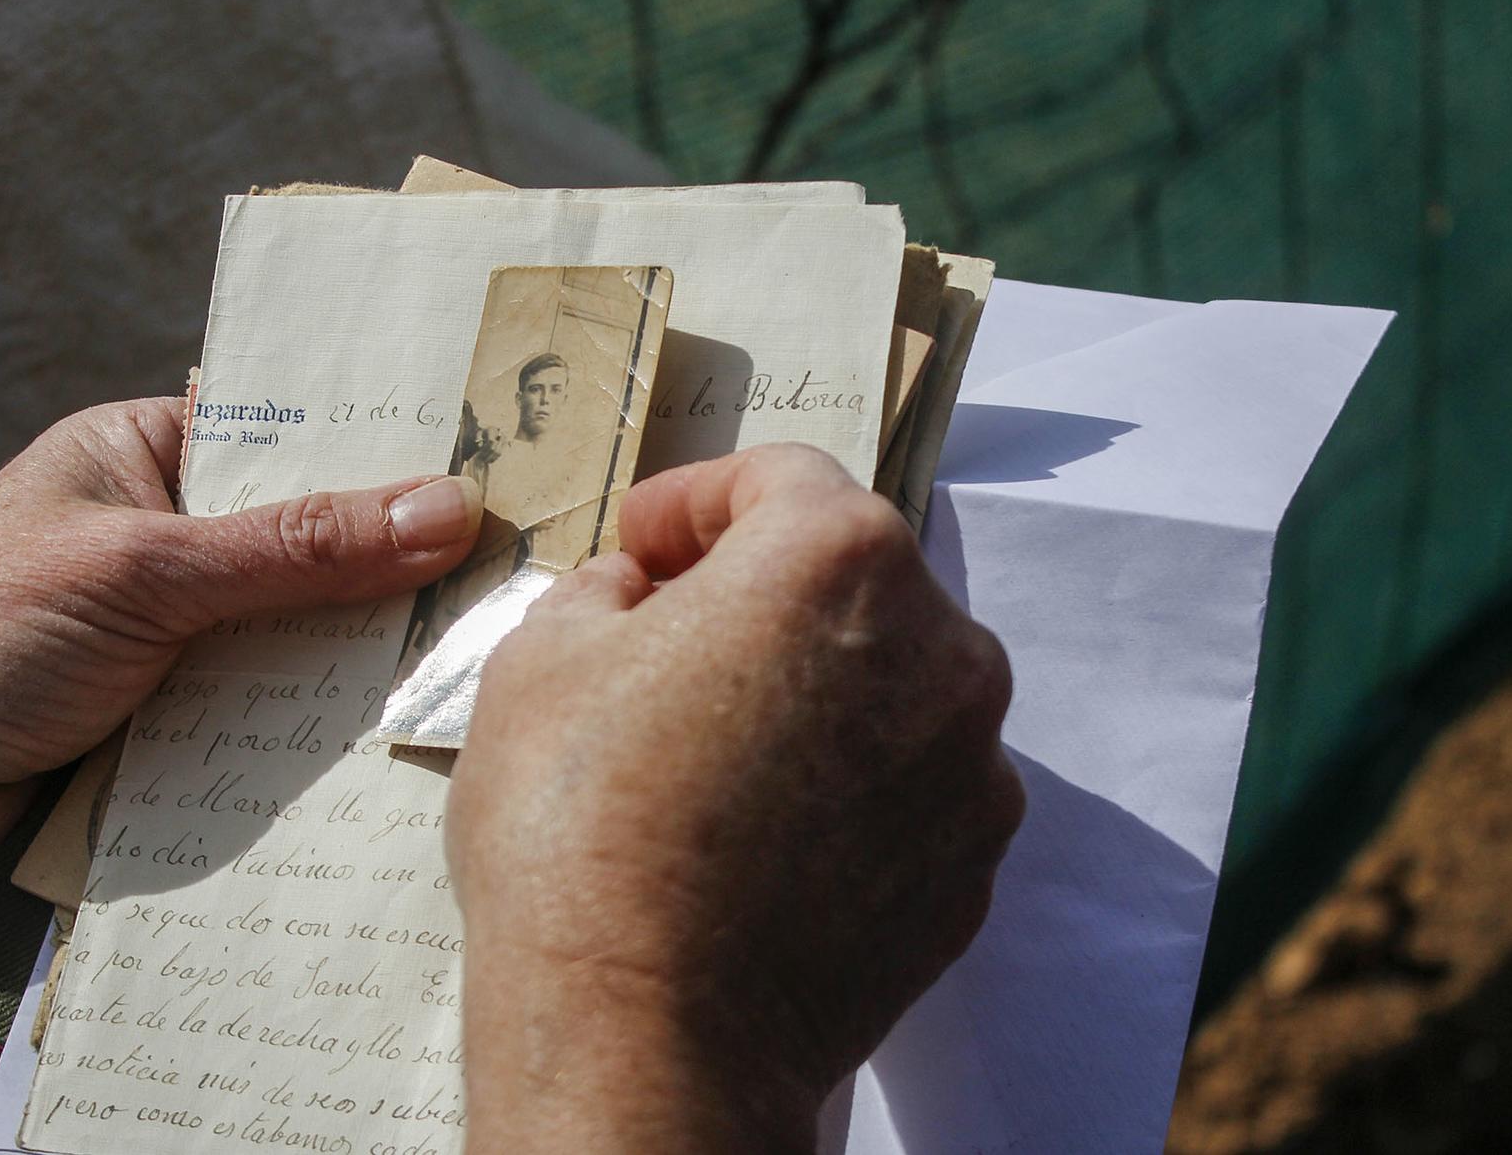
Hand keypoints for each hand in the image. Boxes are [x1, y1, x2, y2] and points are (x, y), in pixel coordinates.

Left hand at [0, 399, 480, 1053]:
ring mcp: (166, 638)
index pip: (283, 429)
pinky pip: (268, 716)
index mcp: (138, 453)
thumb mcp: (145, 570)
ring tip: (486, 648)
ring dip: (362, 653)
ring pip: (295, 634)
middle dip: (393, 558)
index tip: (494, 450)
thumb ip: (297, 548)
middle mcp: (160, 538)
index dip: (381, 439)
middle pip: (305, 538)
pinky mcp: (168, 727)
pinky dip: (320, 727)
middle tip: (519, 559)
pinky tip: (399, 732)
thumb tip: (448, 509)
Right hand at [447, 443, 1020, 1153]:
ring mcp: (970, 764)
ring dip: (813, 685)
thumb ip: (602, 589)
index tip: (640, 545)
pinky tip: (764, 826)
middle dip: (758, 590)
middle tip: (665, 637)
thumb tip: (636, 592)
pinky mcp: (970, 866)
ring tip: (715, 745)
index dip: (692, 500)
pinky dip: (849, 780)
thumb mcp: (540, 656)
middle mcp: (939, 646)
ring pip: (889, 680)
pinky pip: (909, 783)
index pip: (777, 477)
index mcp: (837, 559)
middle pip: (849, 576)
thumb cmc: (580, 828)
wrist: (647, 1034)